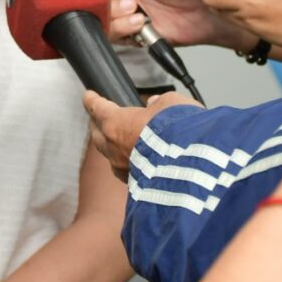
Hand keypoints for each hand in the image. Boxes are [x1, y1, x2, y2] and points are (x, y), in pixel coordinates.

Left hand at [84, 90, 199, 180]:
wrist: (193, 168)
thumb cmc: (179, 132)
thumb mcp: (170, 102)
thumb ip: (158, 102)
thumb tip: (154, 105)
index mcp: (116, 124)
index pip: (97, 108)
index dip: (92, 100)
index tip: (88, 96)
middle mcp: (114, 148)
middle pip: (97, 134)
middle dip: (99, 124)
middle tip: (100, 118)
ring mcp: (123, 169)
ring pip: (110, 155)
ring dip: (114, 146)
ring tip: (121, 141)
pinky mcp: (136, 185)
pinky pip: (126, 171)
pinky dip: (129, 163)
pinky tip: (138, 161)